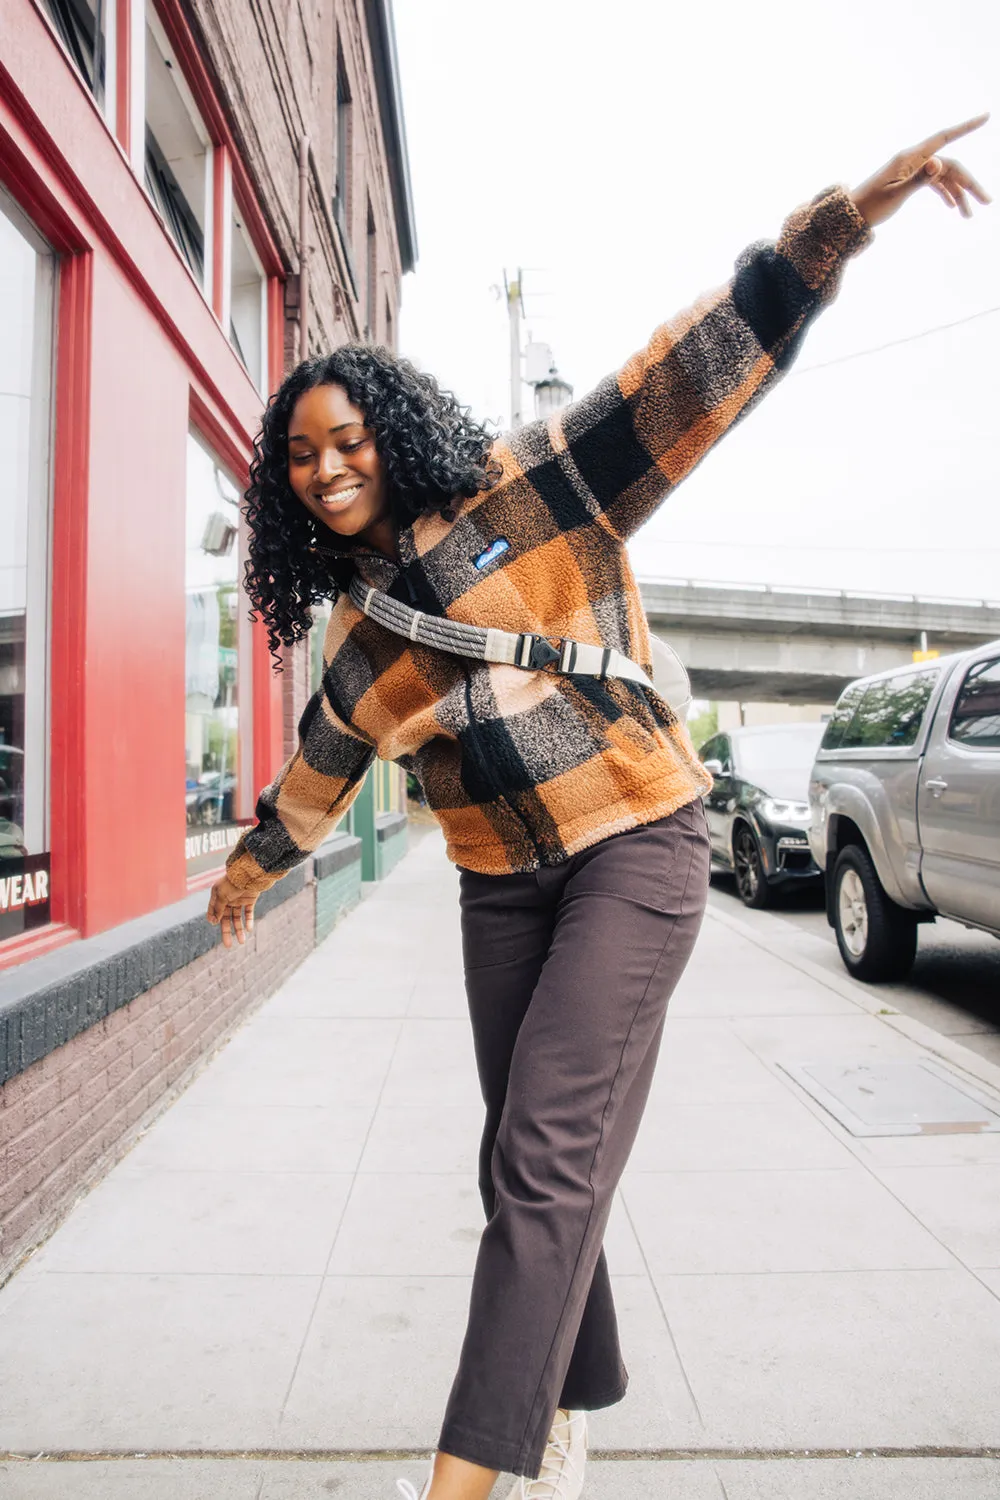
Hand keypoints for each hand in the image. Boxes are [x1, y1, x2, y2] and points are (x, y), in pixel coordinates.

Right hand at [207, 876, 258, 948]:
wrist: (252, 873)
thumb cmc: (234, 882)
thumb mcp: (222, 895)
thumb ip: (218, 908)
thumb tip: (213, 921)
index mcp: (217, 895)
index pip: (213, 910)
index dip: (213, 918)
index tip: (214, 925)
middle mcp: (227, 898)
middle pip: (226, 918)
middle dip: (227, 931)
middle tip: (228, 946)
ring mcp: (239, 899)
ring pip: (237, 918)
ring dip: (239, 929)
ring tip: (242, 942)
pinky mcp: (250, 899)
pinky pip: (248, 913)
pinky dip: (248, 921)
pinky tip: (249, 929)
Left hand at [850, 114, 990, 227]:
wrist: (851, 215)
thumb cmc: (871, 206)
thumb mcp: (895, 194)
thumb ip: (918, 179)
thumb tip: (938, 163)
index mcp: (911, 157)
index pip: (945, 137)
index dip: (966, 127)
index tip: (986, 117)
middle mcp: (914, 160)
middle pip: (951, 166)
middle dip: (970, 184)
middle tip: (988, 202)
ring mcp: (912, 170)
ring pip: (944, 177)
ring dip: (958, 194)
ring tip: (969, 216)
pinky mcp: (909, 181)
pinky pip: (933, 184)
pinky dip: (945, 194)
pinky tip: (954, 207)